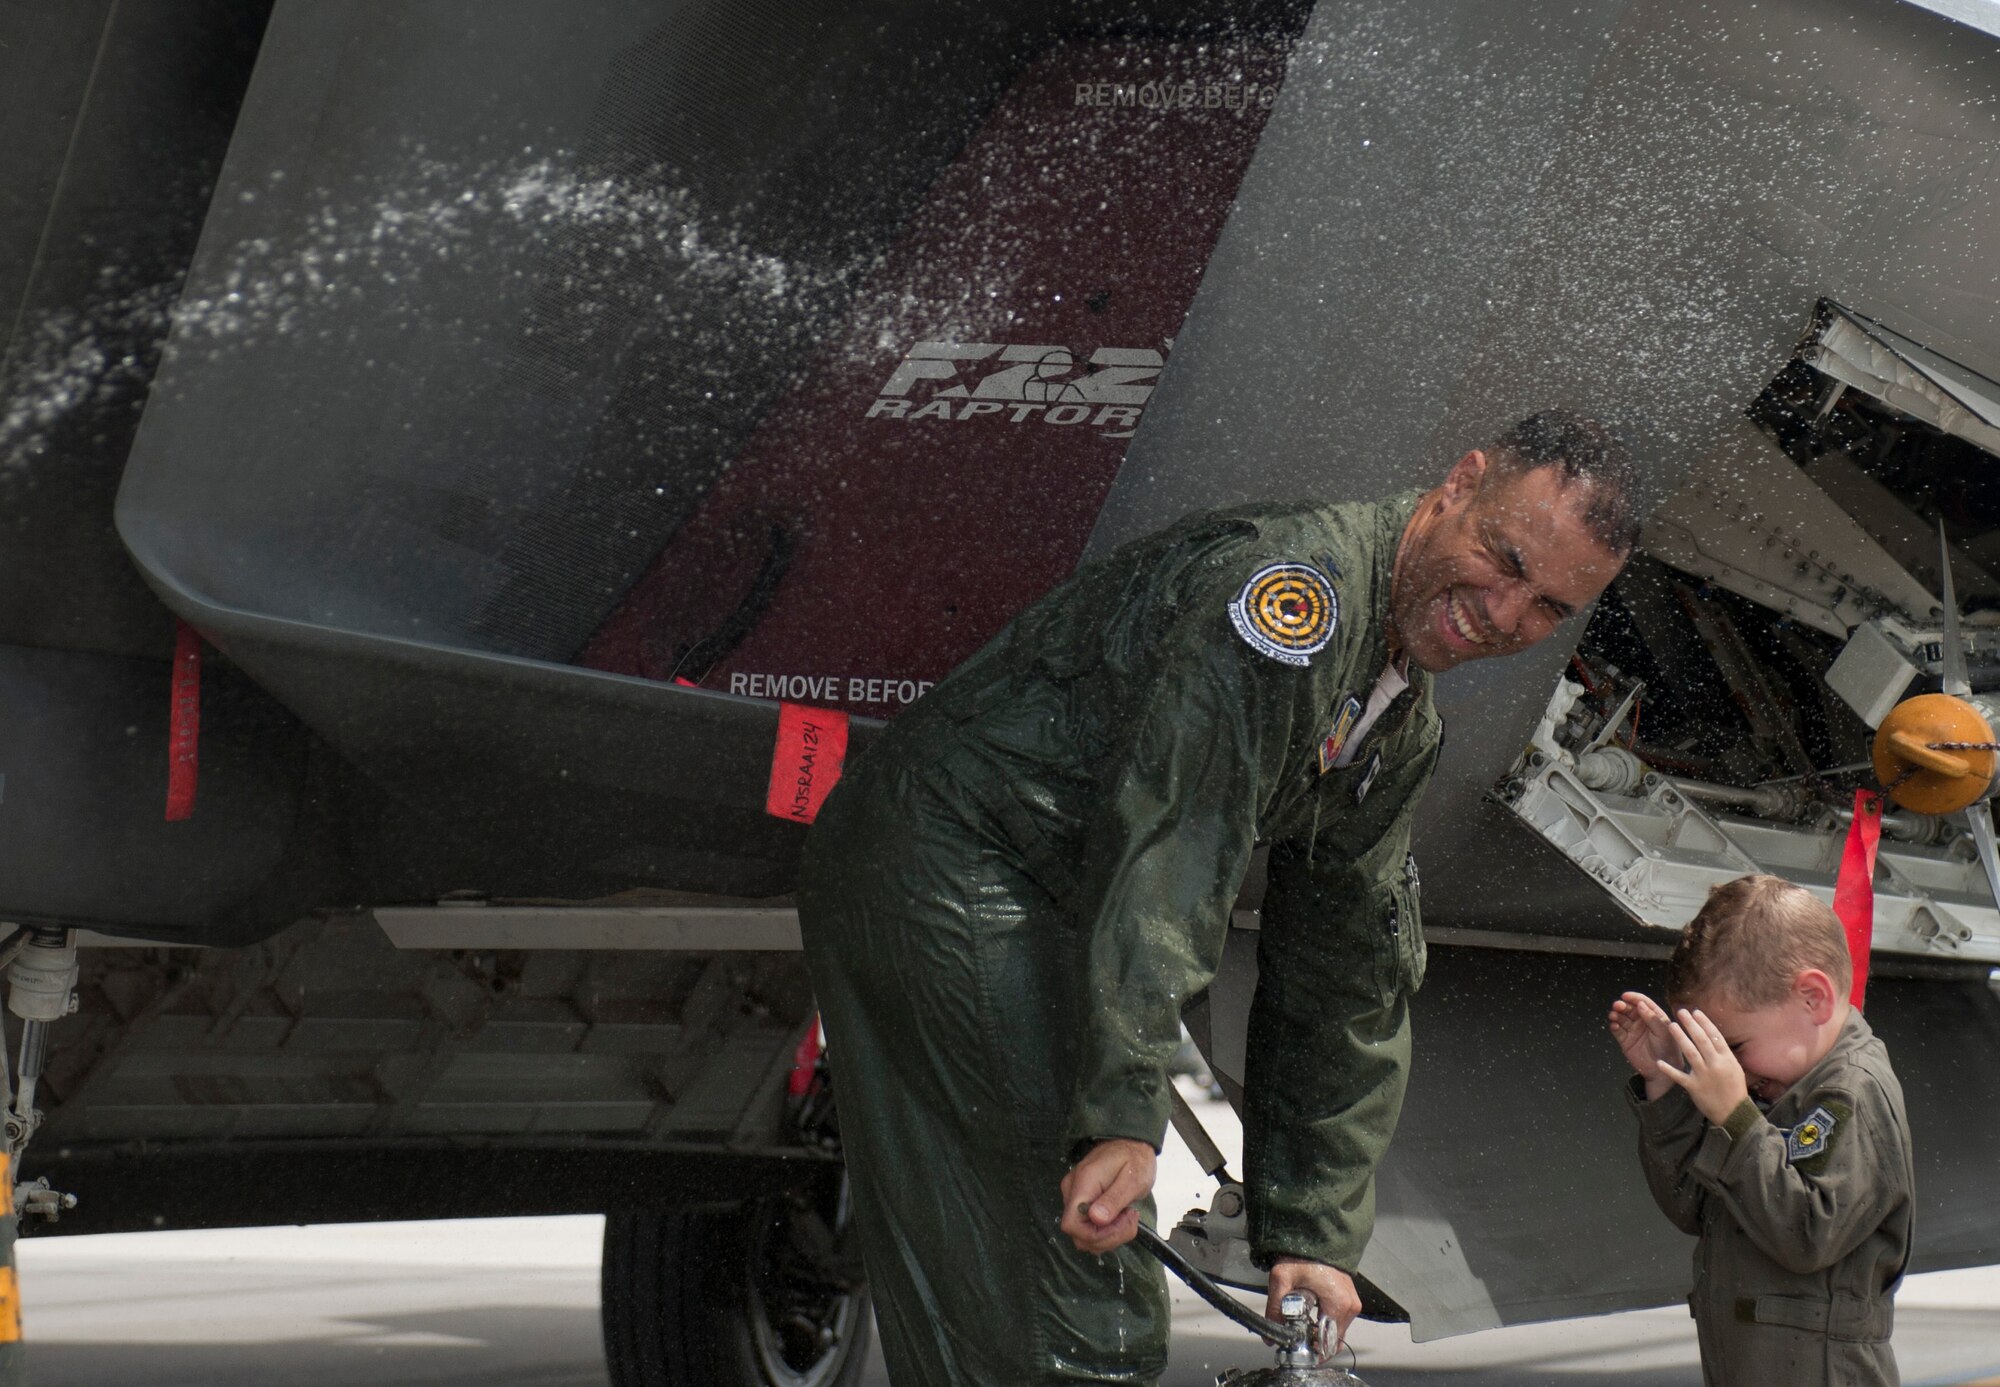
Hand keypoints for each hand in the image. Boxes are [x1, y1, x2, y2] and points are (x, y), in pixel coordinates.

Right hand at [1059, 1138, 1156, 1253]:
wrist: (1130, 1144)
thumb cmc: (1135, 1159)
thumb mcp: (1133, 1179)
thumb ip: (1114, 1199)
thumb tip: (1096, 1218)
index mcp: (1084, 1183)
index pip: (1071, 1224)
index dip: (1094, 1235)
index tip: (1118, 1224)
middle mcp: (1072, 1191)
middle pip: (1078, 1234)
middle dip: (1108, 1237)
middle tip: (1129, 1219)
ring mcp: (1074, 1196)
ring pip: (1083, 1235)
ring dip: (1109, 1235)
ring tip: (1126, 1216)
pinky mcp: (1080, 1202)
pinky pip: (1087, 1228)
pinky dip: (1105, 1230)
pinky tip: (1118, 1217)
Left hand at [1267, 1258, 1360, 1356]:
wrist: (1314, 1235)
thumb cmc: (1302, 1254)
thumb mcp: (1281, 1280)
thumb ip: (1274, 1310)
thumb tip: (1270, 1336)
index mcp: (1338, 1304)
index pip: (1329, 1343)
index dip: (1313, 1350)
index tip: (1299, 1350)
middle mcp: (1350, 1305)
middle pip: (1334, 1339)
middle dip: (1315, 1343)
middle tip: (1297, 1338)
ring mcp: (1352, 1301)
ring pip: (1337, 1330)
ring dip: (1321, 1333)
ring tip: (1302, 1325)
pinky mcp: (1349, 1297)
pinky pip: (1339, 1319)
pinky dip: (1326, 1322)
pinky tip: (1312, 1317)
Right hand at [1608, 991, 1676, 1099]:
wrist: (1662, 1072)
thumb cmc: (1668, 1050)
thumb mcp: (1664, 1032)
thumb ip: (1652, 1018)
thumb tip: (1640, 1004)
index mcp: (1655, 1017)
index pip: (1643, 1003)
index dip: (1634, 998)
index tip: (1625, 996)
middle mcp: (1643, 1022)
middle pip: (1630, 1009)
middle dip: (1623, 1006)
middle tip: (1618, 1005)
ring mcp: (1633, 1031)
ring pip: (1621, 1018)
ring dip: (1616, 1015)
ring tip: (1613, 1015)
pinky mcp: (1625, 1041)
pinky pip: (1617, 1031)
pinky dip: (1614, 1027)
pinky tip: (1614, 1026)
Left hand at [1656, 1008, 1749, 1125]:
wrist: (1734, 1113)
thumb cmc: (1734, 1089)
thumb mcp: (1735, 1068)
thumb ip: (1723, 1054)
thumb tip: (1712, 1036)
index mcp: (1727, 1059)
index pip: (1715, 1036)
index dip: (1704, 1023)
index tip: (1695, 1012)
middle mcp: (1716, 1065)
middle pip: (1702, 1040)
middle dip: (1690, 1024)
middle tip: (1681, 1012)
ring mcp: (1704, 1076)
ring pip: (1690, 1053)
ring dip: (1680, 1038)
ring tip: (1671, 1025)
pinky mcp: (1694, 1087)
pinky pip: (1679, 1076)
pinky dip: (1669, 1069)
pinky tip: (1659, 1062)